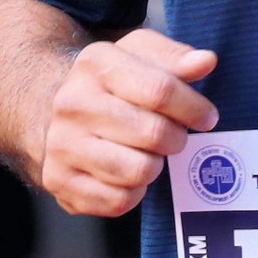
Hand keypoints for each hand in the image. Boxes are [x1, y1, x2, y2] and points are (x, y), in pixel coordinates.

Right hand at [37, 29, 218, 217]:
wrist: (52, 112)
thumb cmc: (109, 85)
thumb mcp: (138, 55)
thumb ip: (175, 57)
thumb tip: (204, 62)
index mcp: (95, 64)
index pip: (160, 90)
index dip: (193, 108)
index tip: (206, 117)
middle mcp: (72, 103)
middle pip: (154, 134)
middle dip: (175, 138)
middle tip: (172, 136)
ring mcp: (62, 144)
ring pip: (139, 171)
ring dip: (154, 165)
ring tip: (146, 153)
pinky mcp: (60, 181)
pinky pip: (119, 201)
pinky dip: (133, 192)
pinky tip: (126, 174)